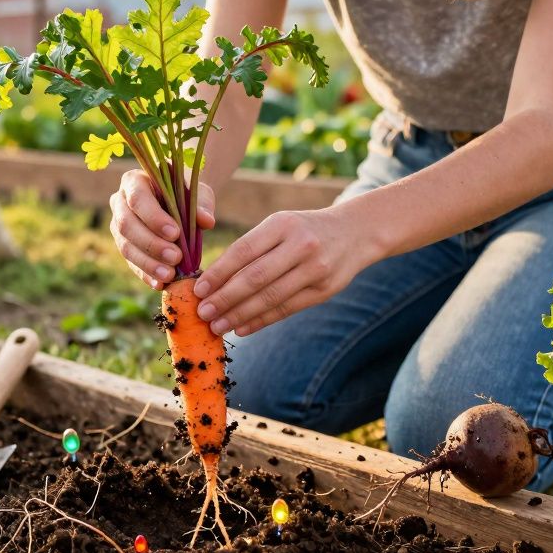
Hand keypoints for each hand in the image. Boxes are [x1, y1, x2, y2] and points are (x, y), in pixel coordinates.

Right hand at [109, 169, 215, 289]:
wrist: (176, 200)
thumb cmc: (185, 191)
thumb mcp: (196, 190)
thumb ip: (201, 202)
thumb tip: (206, 221)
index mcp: (134, 181)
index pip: (137, 198)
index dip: (153, 217)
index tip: (175, 233)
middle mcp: (119, 202)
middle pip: (126, 225)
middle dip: (151, 244)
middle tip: (175, 257)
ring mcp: (118, 226)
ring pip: (125, 247)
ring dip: (148, 263)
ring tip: (169, 275)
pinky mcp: (124, 246)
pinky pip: (130, 263)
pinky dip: (145, 275)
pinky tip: (160, 284)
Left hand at [193, 208, 375, 335]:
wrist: (355, 233)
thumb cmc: (304, 230)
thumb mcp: (280, 225)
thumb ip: (252, 248)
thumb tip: (213, 280)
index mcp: (282, 224)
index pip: (244, 250)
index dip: (219, 272)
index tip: (198, 290)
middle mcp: (301, 245)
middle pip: (255, 277)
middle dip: (225, 298)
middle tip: (203, 313)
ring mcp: (315, 269)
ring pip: (270, 297)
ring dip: (239, 315)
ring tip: (217, 326)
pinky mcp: (324, 291)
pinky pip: (286, 309)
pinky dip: (261, 321)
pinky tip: (242, 328)